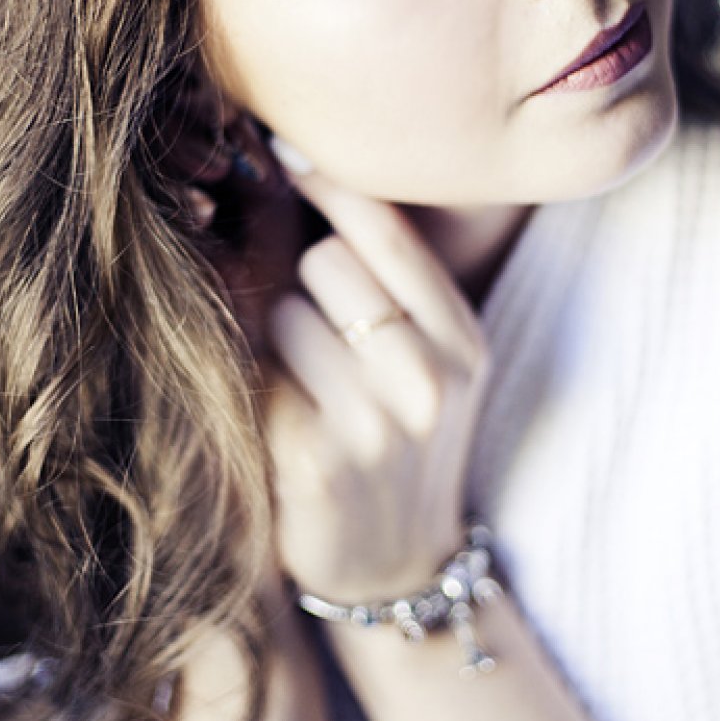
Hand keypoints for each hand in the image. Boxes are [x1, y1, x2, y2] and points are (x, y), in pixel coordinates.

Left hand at [260, 161, 490, 606]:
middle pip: (327, 260)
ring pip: (285, 312)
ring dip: (277, 337)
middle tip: (316, 329)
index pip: (388, 227)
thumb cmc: (398, 439)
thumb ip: (389, 281)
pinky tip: (279, 420)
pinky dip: (255, 384)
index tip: (285, 155)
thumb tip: (297, 159)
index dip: (327, 182)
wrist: (393, 565)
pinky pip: (256, 374)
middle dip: (304, 283)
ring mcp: (375, 425)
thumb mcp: (430, 362)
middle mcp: (430, 378)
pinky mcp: (315, 462)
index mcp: (463, 340)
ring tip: (305, 385)